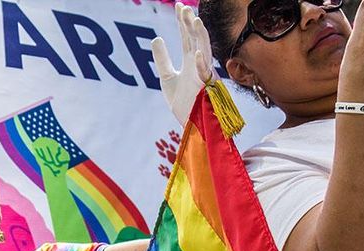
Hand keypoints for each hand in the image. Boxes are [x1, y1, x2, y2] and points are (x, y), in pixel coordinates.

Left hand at [152, 3, 216, 125]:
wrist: (191, 125)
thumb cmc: (183, 102)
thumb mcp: (167, 77)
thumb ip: (162, 59)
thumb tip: (157, 38)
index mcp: (191, 61)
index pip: (187, 37)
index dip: (183, 22)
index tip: (179, 6)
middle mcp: (200, 64)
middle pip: (196, 39)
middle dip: (190, 23)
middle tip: (184, 7)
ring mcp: (204, 75)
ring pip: (204, 51)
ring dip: (200, 36)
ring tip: (193, 21)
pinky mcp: (206, 89)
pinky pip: (205, 75)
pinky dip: (201, 64)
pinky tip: (197, 53)